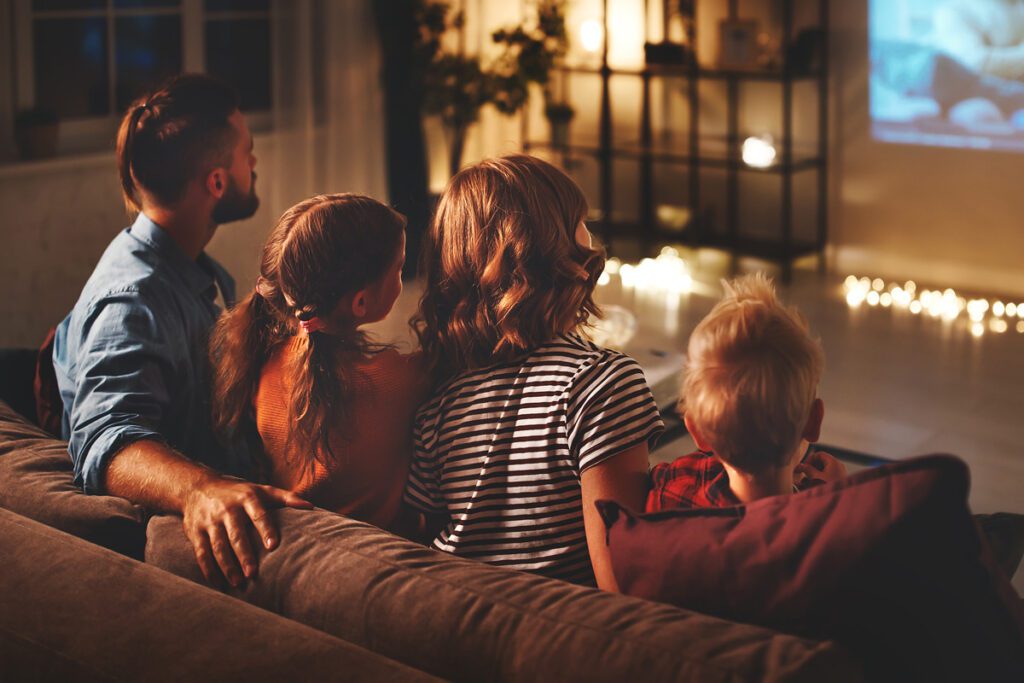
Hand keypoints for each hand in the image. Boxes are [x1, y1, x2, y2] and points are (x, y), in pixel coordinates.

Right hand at [182, 476, 311, 587]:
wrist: (198, 487)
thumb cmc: (239, 492)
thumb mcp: (262, 490)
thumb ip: (286, 498)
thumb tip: (310, 507)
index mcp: (247, 498)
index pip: (258, 514)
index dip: (266, 529)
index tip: (273, 546)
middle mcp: (227, 509)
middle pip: (236, 534)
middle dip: (244, 554)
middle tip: (253, 574)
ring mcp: (209, 521)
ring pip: (217, 545)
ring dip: (226, 565)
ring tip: (238, 583)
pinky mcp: (195, 532)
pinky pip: (201, 552)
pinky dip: (208, 568)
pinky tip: (217, 583)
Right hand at [794, 450, 846, 484]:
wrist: (842, 501)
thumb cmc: (829, 488)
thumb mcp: (815, 478)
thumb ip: (807, 470)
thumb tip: (800, 466)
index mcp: (834, 462)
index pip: (819, 454)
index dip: (810, 459)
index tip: (804, 467)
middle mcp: (838, 467)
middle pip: (822, 462)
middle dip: (811, 468)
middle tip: (804, 474)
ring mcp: (839, 474)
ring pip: (824, 470)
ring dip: (814, 475)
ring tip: (806, 483)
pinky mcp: (839, 482)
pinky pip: (827, 477)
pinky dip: (819, 480)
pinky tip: (813, 487)